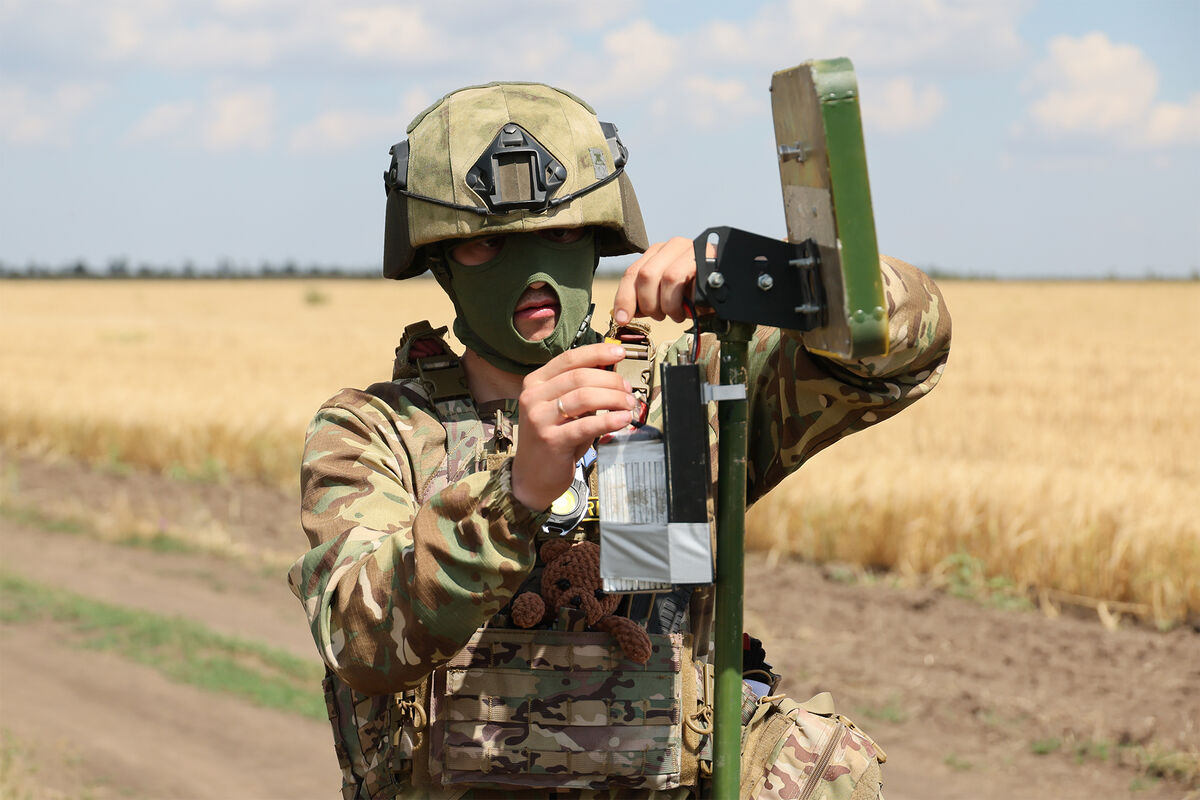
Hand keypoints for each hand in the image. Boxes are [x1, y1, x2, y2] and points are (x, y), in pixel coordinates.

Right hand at [511, 343, 636, 510]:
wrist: (532, 477)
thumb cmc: (554, 439)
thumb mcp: (563, 409)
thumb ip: (581, 389)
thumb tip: (612, 370)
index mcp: (535, 382)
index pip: (569, 359)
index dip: (597, 353)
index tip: (619, 353)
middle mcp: (533, 397)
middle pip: (579, 376)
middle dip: (611, 380)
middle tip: (628, 390)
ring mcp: (539, 418)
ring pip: (584, 397)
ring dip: (613, 398)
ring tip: (628, 404)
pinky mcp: (551, 440)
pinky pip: (586, 425)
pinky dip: (609, 419)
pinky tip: (623, 419)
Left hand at [611, 236, 704, 323]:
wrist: (729, 291)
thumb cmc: (698, 295)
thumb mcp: (667, 297)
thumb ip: (645, 300)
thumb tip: (622, 313)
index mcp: (657, 253)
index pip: (631, 273)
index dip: (624, 298)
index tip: (622, 318)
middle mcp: (671, 246)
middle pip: (643, 275)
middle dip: (648, 303)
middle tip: (659, 316)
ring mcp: (688, 248)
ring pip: (661, 277)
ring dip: (666, 304)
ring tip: (675, 313)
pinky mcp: (702, 255)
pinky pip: (679, 278)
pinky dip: (678, 300)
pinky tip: (687, 309)